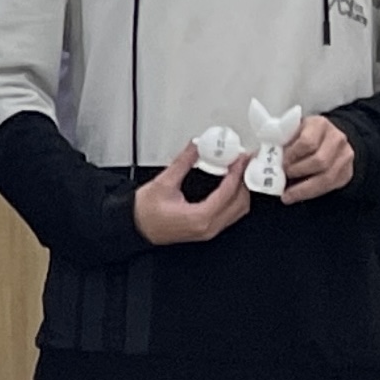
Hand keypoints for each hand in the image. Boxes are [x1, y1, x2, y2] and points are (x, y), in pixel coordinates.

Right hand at [132, 143, 248, 246]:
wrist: (136, 227)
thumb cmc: (144, 213)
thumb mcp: (163, 183)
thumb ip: (183, 163)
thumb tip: (195, 148)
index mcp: (199, 217)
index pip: (228, 193)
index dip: (236, 174)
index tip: (240, 160)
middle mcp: (208, 227)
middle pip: (240, 203)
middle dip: (244, 181)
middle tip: (243, 163)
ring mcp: (209, 231)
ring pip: (238, 211)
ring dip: (241, 191)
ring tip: (238, 173)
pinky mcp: (207, 230)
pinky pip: (230, 215)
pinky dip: (235, 199)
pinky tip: (230, 187)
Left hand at [274, 112, 358, 202]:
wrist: (330, 138)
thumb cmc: (304, 135)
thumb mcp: (292, 130)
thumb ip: (279, 141)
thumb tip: (256, 156)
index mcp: (319, 124)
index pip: (308, 142)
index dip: (293, 155)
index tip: (281, 162)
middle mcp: (336, 139)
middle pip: (319, 161)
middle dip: (298, 171)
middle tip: (283, 176)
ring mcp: (345, 156)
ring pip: (327, 177)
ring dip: (304, 188)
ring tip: (287, 193)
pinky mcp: (347, 171)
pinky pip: (331, 186)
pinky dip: (311, 193)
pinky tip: (298, 195)